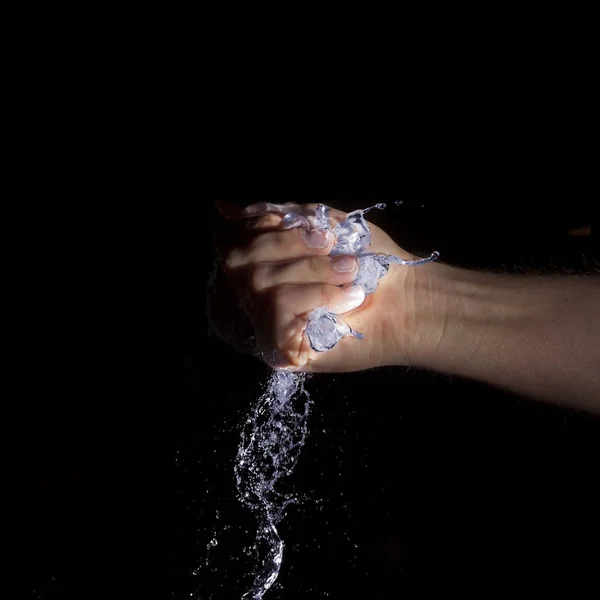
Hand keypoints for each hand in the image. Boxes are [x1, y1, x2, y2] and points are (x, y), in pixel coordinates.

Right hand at [214, 201, 437, 371]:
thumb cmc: (371, 262)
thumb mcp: (325, 225)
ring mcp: (266, 322)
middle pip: (240, 257)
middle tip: (335, 250)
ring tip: (351, 275)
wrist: (407, 300)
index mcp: (265, 262)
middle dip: (292, 246)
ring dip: (314, 271)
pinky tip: (346, 300)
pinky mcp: (280, 347)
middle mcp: (256, 293)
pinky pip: (277, 307)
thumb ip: (281, 217)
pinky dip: (317, 295)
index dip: (266, 225)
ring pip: (259, 282)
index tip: (315, 229)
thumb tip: (225, 207)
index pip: (235, 237)